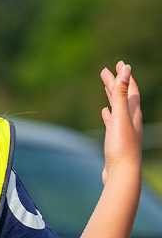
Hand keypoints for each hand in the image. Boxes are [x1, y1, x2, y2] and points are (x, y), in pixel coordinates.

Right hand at [99, 61, 142, 183]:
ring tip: (106, 89)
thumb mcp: (121, 117)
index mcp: (133, 113)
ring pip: (118, 108)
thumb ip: (122, 94)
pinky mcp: (116, 140)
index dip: (125, 76)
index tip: (119, 64)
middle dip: (116, 83)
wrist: (122, 174)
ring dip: (112, 97)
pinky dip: (109, 114)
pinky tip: (105, 113)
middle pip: (124, 97)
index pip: (131, 89)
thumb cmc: (122, 146)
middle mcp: (130, 120)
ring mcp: (123, 130)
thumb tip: (126, 70)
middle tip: (106, 71)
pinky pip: (113, 121)